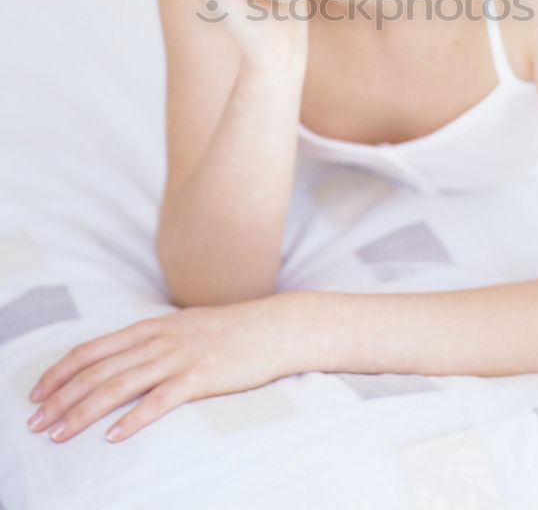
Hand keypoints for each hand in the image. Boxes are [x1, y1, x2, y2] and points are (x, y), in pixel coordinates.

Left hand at [26, 295, 298, 443]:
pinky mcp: (202, 378)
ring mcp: (180, 358)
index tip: (37, 394)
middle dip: (61, 397)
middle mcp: (159, 340)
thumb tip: (124, 357)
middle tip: (36, 423)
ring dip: (84, 411)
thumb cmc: (232, 330)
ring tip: (60, 434)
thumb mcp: (185, 327)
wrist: (275, 327)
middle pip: (98, 370)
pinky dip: (134, 419)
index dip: (61, 371)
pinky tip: (114, 437)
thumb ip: (153, 340)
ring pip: (120, 386)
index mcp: (152, 327)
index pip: (94, 349)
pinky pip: (160, 401)